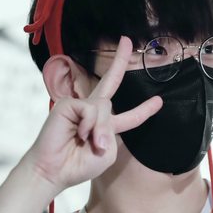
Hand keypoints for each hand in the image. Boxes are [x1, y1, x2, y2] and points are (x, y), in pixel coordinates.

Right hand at [23, 36, 162, 193]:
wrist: (53, 172)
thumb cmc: (77, 166)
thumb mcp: (106, 153)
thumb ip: (110, 132)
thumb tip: (98, 113)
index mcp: (104, 125)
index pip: (127, 116)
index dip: (143, 110)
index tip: (158, 101)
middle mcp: (92, 111)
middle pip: (110, 82)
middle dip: (120, 60)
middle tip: (128, 41)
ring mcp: (79, 106)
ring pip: (105, 107)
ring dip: (100, 129)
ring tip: (91, 143)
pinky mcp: (67, 104)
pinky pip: (91, 109)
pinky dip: (89, 125)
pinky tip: (79, 134)